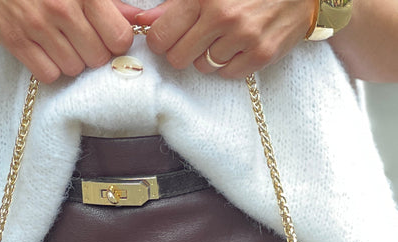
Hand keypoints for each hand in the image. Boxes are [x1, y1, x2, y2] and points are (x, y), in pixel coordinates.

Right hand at [0, 0, 141, 82]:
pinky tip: (45, 50)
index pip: (119, 38)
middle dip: (93, 51)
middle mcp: (62, 8)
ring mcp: (37, 26)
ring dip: (71, 60)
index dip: (116, 40)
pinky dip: (50, 67)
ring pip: (74, 69)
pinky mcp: (16, 40)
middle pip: (97, 58)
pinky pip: (48, 74)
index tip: (108, 35)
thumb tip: (137, 19)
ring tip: (60, 40)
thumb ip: (110, 1)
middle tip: (81, 38)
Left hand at [134, 0, 315, 78]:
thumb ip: (174, 4)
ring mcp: (243, 37)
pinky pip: (227, 74)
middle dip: (182, 51)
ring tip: (224, 37)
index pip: (160, 36)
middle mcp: (222, 15)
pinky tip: (239, 46)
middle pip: (178, 57)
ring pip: (203, 67)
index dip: (161, 40)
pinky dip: (229, 64)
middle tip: (196, 39)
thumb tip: (142, 20)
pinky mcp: (261, 54)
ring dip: (208, 56)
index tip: (169, 37)